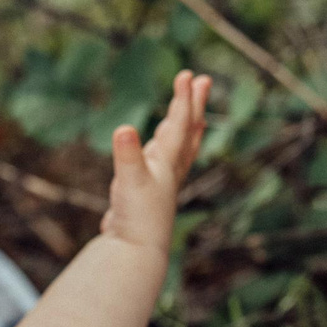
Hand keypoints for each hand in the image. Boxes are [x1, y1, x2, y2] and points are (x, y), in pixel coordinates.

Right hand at [101, 71, 208, 253]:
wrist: (135, 252)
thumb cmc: (136, 217)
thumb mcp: (129, 181)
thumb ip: (126, 155)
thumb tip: (123, 129)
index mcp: (167, 163)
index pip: (179, 124)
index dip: (183, 99)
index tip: (188, 74)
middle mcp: (169, 169)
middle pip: (187, 131)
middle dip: (193, 106)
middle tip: (203, 80)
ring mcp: (160, 181)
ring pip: (179, 148)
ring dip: (186, 128)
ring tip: (194, 116)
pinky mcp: (147, 193)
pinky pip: (163, 164)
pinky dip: (165, 151)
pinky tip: (156, 151)